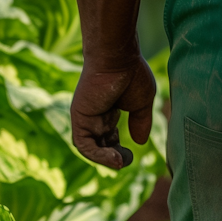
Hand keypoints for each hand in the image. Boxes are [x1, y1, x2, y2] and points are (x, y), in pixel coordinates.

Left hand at [70, 53, 156, 169]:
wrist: (117, 58)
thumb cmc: (132, 74)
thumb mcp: (142, 103)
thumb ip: (141, 122)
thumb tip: (139, 142)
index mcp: (108, 111)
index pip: (108, 138)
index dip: (117, 150)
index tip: (130, 153)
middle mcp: (95, 116)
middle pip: (99, 145)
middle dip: (112, 157)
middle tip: (126, 160)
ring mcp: (85, 117)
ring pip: (90, 148)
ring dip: (105, 159)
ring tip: (120, 162)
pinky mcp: (79, 118)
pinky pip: (83, 144)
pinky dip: (97, 155)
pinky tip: (113, 157)